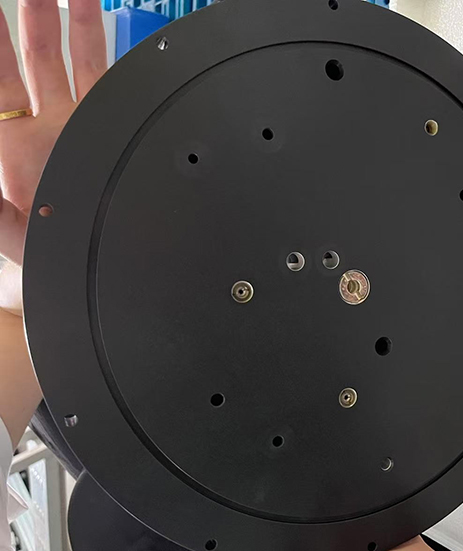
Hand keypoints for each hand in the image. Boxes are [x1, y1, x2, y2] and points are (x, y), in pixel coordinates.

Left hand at [0, 0, 107, 265]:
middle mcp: (44, 130)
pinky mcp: (112, 130)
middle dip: (26, 20)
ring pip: (70, 60)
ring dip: (64, 20)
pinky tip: (96, 19)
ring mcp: (80, 127)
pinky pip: (106, 80)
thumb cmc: (50, 257)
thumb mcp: (4, 231)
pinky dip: (101, 48)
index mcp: (9, 148)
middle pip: (27, 59)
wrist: (105, 273)